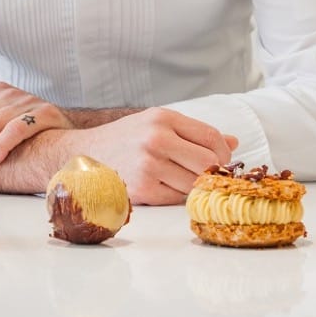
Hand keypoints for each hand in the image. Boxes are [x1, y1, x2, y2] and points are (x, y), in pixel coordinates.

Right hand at [79, 108, 237, 204]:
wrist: (82, 155)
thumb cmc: (125, 138)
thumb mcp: (155, 123)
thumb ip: (194, 132)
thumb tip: (233, 143)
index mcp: (163, 118)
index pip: (212, 138)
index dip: (223, 153)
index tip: (220, 160)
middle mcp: (156, 139)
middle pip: (208, 162)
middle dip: (212, 171)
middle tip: (204, 174)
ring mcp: (149, 166)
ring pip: (194, 183)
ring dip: (192, 185)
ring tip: (178, 178)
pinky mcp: (142, 189)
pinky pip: (176, 198)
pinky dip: (175, 195)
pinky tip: (162, 186)